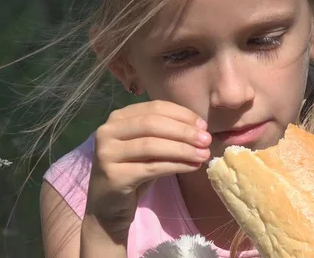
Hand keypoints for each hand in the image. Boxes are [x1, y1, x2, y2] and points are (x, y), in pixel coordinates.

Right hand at [85, 100, 211, 238]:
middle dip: (184, 131)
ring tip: (203, 154)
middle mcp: (108, 131)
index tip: (203, 125)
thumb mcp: (148, 147)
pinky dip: (176, 165)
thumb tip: (200, 129)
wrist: (109, 205)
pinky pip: (151, 167)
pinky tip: (192, 166)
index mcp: (118, 117)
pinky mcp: (114, 175)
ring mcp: (107, 153)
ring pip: (152, 145)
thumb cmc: (133, 170)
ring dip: (183, 149)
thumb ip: (166, 133)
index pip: (154, 107)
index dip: (182, 114)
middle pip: (152, 124)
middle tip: (206, 139)